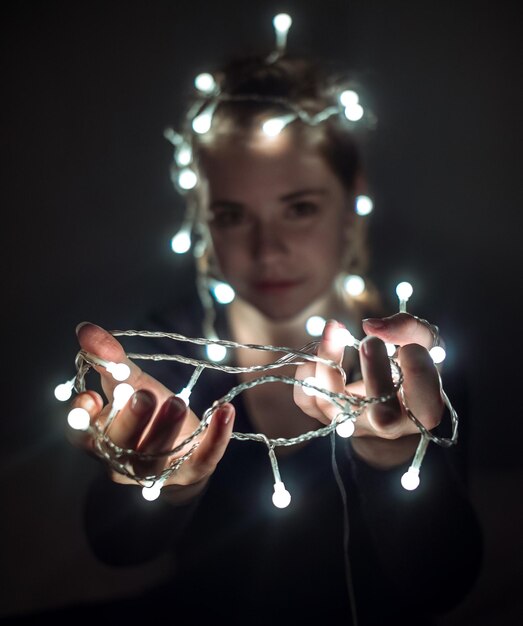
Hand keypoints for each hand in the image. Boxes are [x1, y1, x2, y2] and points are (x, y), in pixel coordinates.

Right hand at [68, 323, 234, 499]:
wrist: (180, 447)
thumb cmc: (146, 413)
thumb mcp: (129, 383)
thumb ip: (110, 359)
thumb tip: (86, 328)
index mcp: (100, 438)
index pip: (81, 434)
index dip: (82, 419)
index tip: (92, 396)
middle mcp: (123, 460)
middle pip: (121, 446)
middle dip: (132, 421)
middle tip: (144, 395)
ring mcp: (158, 471)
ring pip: (156, 457)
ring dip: (166, 429)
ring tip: (177, 401)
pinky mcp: (192, 471)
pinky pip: (204, 458)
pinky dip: (216, 435)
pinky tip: (225, 410)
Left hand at [294, 314, 443, 466]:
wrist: (389, 392)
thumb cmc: (411, 364)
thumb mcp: (424, 341)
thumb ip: (408, 327)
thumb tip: (370, 326)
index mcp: (424, 410)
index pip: (424, 400)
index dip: (416, 369)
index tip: (407, 348)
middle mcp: (390, 426)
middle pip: (381, 416)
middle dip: (374, 374)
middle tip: (369, 340)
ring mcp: (355, 424)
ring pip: (334, 407)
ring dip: (329, 363)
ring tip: (334, 330)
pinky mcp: (329, 416)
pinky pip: (307, 401)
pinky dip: (307, 374)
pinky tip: (319, 351)